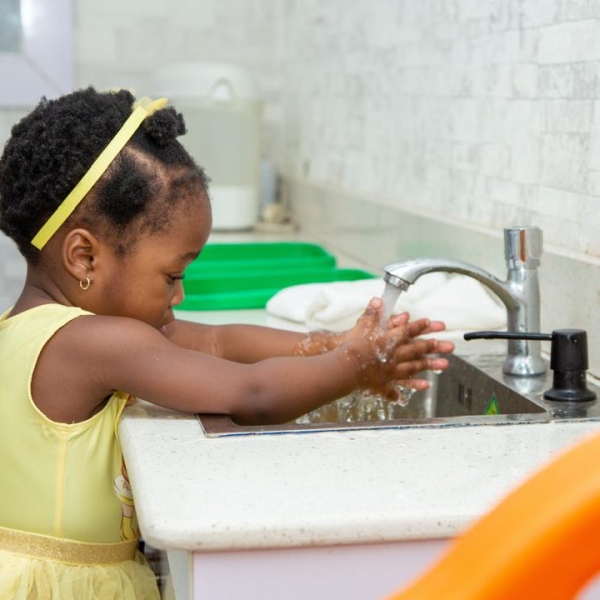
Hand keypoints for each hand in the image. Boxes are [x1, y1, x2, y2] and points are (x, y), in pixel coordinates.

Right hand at [340, 297, 454, 398]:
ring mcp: (391, 369)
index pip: (408, 330)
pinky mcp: (385, 382)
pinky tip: (424, 386)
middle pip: (417, 349)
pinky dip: (413, 385)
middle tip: (449, 346)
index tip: (432, 323)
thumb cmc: (352, 345)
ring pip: (415, 367)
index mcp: (389, 339)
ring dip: (430, 365)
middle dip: (433, 346)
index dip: (420, 326)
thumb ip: (372, 313)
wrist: (344, 367)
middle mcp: (394, 354)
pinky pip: (402, 384)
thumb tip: (377, 300)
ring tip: (444, 365)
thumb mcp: (361, 325)